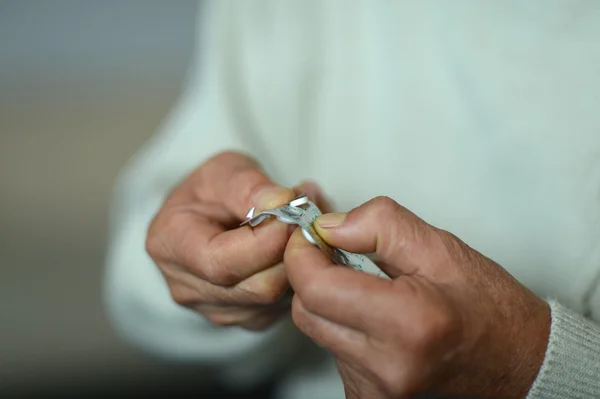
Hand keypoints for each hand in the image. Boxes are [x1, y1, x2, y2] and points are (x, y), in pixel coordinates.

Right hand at [146, 151, 329, 330]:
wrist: (210, 214)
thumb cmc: (212, 190)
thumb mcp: (224, 171)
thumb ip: (249, 185)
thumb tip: (282, 203)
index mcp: (171, 245)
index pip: (221, 262)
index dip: (266, 241)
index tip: (294, 212)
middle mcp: (188, 288)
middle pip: (256, 288)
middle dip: (291, 250)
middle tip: (308, 215)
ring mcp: (217, 310)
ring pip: (277, 300)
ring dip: (301, 261)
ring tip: (303, 222)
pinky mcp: (246, 319)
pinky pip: (284, 306)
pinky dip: (299, 274)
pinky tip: (296, 246)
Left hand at [284, 196, 549, 397]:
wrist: (517, 362)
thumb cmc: (488, 308)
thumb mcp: (440, 248)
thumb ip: (380, 225)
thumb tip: (329, 226)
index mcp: (406, 324)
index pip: (316, 289)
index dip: (302, 254)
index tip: (310, 236)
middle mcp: (386, 367)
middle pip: (306, 311)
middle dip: (311, 274)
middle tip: (336, 252)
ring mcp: (375, 390)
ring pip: (317, 330)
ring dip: (328, 301)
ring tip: (368, 287)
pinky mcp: (368, 398)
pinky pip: (332, 351)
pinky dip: (341, 325)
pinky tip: (372, 316)